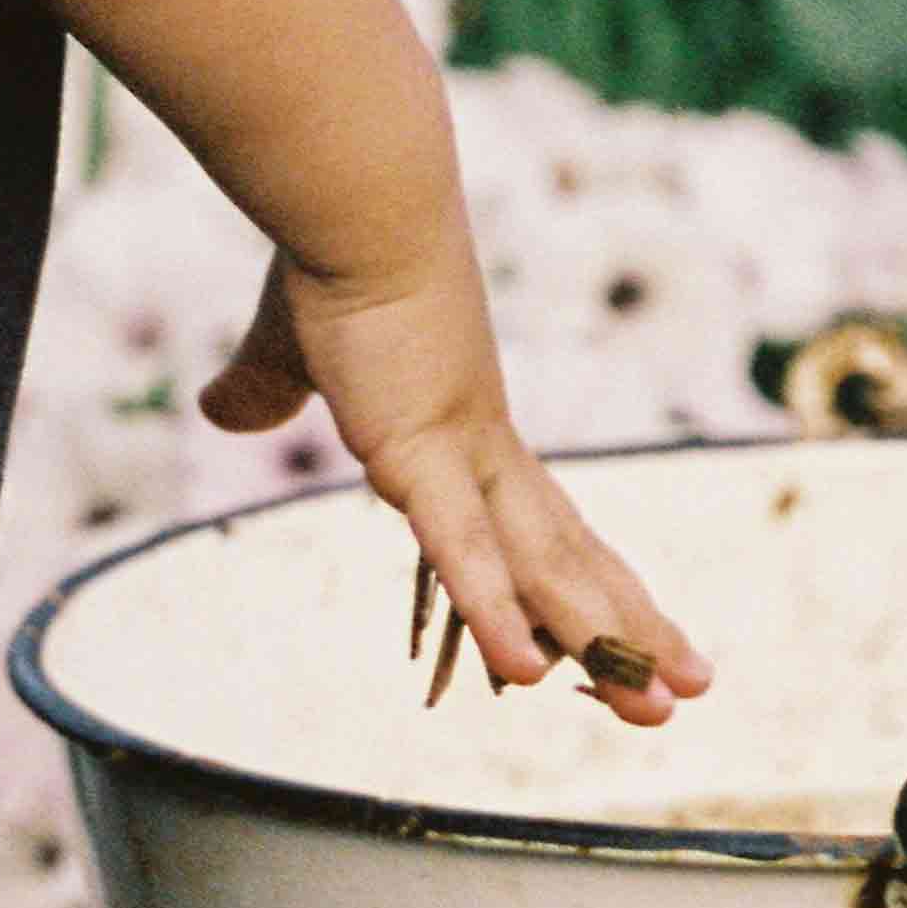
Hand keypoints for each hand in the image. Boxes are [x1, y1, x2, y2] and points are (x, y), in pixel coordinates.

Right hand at [198, 233, 713, 722]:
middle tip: (687, 691)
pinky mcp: (417, 451)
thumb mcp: (288, 348)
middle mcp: (482, 449)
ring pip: (544, 569)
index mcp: (463, 430)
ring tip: (659, 707)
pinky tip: (525, 673)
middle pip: (569, 559)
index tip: (631, 625)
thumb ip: (262, 390)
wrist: (356, 199)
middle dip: (629, 630)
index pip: (540, 524)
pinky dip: (495, 610)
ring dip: (601, 640)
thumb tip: (219, 409)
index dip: (586, 580)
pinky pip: (461, 550)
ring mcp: (459, 454)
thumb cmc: (330, 258)